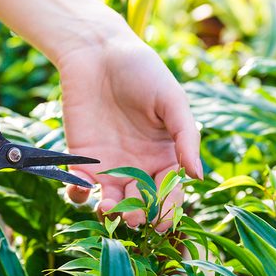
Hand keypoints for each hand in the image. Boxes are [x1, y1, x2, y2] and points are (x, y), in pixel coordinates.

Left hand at [55, 32, 201, 231]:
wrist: (98, 53)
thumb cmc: (142, 72)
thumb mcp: (172, 101)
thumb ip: (185, 137)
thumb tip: (198, 175)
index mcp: (164, 156)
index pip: (169, 192)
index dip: (167, 209)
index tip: (163, 221)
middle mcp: (137, 166)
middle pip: (139, 202)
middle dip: (138, 215)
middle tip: (134, 218)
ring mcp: (107, 165)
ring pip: (109, 200)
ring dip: (109, 210)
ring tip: (107, 207)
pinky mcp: (80, 158)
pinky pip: (79, 185)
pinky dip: (78, 193)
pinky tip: (82, 188)